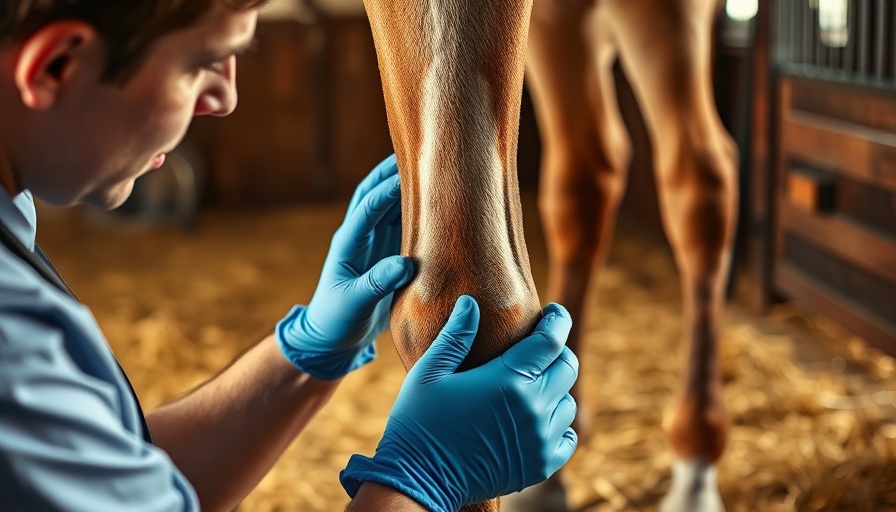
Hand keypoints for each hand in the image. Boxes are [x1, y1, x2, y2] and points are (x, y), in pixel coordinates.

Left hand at [276, 155, 413, 379]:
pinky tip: (436, 201)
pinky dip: (415, 209)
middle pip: (374, 193)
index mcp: (347, 243)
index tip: (407, 176)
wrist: (333, 338)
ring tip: (429, 165)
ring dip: (405, 185)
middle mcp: (360, 236)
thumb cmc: (337, 321)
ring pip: (389, 204)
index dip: (386, 191)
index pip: (366, 208)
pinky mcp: (387, 253)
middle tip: (416, 151)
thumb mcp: (353, 304)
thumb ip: (376, 284)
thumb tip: (405, 265)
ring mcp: (373, 243)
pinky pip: (402, 224)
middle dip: (391, 171)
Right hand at [340, 296, 578, 511]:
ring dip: (556, 388)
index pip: (551, 341)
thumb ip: (456, 335)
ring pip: (567, 401)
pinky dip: (558, 422)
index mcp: (507, 381)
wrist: (419, 480)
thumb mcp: (428, 372)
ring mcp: (539, 440)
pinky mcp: (540, 465)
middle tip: (540, 347)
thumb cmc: (418, 421)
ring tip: (532, 384)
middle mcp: (532, 409)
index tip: (553, 311)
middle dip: (557, 350)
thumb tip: (471, 302)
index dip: (557, 320)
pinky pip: (567, 436)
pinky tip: (537, 417)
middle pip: (567, 367)